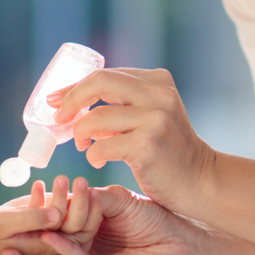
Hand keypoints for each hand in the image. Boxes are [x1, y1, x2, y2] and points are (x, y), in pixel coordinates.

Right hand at [0, 185, 195, 254]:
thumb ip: (87, 197)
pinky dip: (62, 252)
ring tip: (4, 254)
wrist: (183, 238)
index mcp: (73, 238)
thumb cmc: (150, 216)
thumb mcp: (112, 199)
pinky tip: (48, 240)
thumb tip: (63, 190)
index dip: (15, 230)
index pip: (36, 236)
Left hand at [49, 68, 215, 213]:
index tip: (55, 100)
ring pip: (95, 118)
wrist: (199, 180)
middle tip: (59, 119)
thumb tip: (70, 98)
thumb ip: (123, 102)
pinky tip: (97, 159)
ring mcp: (156, 119)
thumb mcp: (152, 114)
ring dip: (80, 133)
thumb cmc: (167, 150)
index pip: (105, 74)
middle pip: (99, 83)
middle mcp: (159, 94)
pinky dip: (92, 154)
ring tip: (82, 145)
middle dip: (71, 100)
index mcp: (158, 80)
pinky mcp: (148, 146)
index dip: (75, 87)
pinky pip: (101, 146)